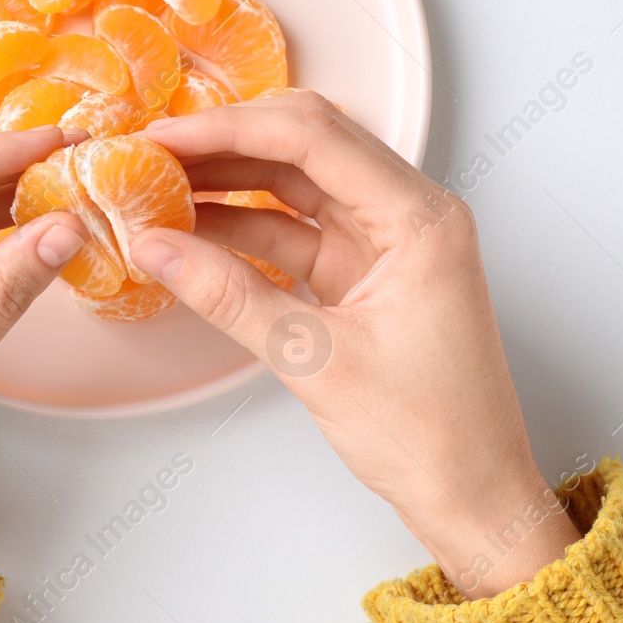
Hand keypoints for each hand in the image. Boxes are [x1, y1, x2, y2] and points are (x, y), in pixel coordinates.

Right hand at [133, 92, 579, 598]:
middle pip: (303, 146)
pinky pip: (290, 230)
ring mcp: (382, 242)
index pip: (314, 137)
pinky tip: (189, 233)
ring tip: (156, 186)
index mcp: (419, 217)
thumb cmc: (431, 434)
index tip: (166, 133)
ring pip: (292, 185)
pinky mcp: (360, 273)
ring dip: (226, 184)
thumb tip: (157, 247)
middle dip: (224, 144)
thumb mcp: (317, 361)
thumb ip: (230, 296)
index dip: (230, 127)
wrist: (471, 496)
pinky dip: (240, 228)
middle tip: (151, 152)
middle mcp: (406, 214)